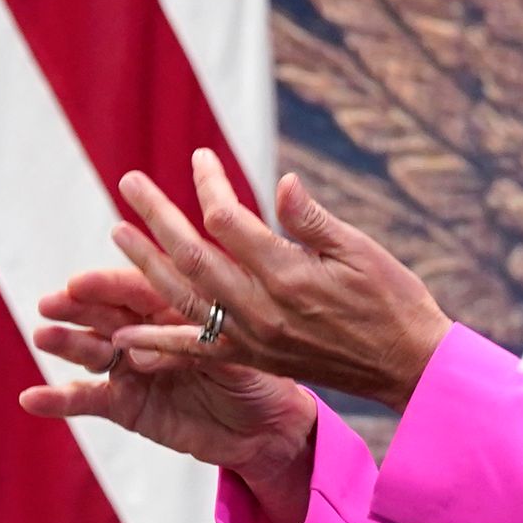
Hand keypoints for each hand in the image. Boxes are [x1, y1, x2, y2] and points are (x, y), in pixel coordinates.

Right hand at [17, 264, 319, 522]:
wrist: (265, 427)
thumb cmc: (259, 372)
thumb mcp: (237, 348)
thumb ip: (199, 339)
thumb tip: (161, 335)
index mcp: (176, 305)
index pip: (139, 288)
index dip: (110, 285)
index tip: (80, 281)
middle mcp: (147, 331)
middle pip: (108, 313)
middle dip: (79, 307)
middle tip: (53, 302)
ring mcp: (132, 368)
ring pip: (93, 350)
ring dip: (67, 343)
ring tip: (43, 336)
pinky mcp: (125, 405)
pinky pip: (88, 400)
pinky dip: (59, 399)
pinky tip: (31, 397)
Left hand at [105, 150, 455, 411]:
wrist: (405, 364)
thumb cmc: (391, 298)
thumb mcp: (361, 248)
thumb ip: (313, 219)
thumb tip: (282, 182)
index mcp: (291, 274)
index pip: (230, 223)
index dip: (209, 187)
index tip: (198, 158)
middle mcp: (263, 309)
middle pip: (194, 257)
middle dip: (158, 216)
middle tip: (129, 183)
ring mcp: (253, 338)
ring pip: (184, 299)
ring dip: (146, 265)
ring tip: (118, 233)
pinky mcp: (253, 358)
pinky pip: (195, 350)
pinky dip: (157, 343)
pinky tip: (121, 335)